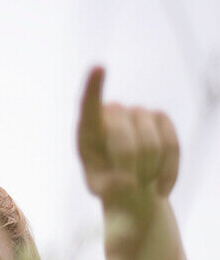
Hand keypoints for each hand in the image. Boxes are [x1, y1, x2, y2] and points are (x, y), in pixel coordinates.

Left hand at [77, 66, 178, 208]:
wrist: (133, 181)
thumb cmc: (108, 183)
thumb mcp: (100, 190)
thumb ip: (108, 189)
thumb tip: (128, 183)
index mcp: (88, 128)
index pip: (88, 105)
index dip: (94, 87)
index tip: (98, 68)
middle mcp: (112, 113)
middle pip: (125, 140)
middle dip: (128, 170)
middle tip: (129, 187)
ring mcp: (138, 112)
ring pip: (151, 145)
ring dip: (147, 172)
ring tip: (140, 181)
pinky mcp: (161, 118)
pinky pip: (172, 146)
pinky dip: (168, 172)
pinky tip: (161, 190)